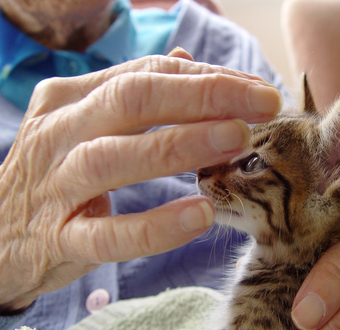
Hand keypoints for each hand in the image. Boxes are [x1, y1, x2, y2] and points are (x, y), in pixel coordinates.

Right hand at [0, 52, 282, 311]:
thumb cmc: (56, 175)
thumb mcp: (85, 124)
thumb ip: (134, 94)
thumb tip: (187, 60)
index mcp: (72, 99)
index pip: (146, 75)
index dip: (206, 78)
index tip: (255, 89)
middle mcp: (60, 133)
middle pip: (133, 99)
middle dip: (204, 96)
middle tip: (263, 102)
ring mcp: (55, 186)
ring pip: (117, 157)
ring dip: (181, 146)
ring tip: (237, 140)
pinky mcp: (58, 239)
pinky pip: (108, 235)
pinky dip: (155, 225)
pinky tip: (200, 216)